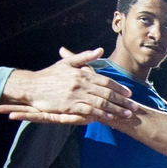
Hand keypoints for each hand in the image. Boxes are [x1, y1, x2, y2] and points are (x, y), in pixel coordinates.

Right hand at [0, 48, 135, 122]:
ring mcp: (75, 95)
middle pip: (107, 93)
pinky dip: (100, 114)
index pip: (105, 80)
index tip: (129, 93)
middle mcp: (81, 84)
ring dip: (115, 109)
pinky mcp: (69, 106)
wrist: (32, 86)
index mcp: (82, 73)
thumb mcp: (67, 63)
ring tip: (126, 114)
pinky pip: (88, 110)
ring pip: (100, 103)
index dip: (119, 87)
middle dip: (122, 101)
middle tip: (134, 107)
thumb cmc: (49, 75)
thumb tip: (100, 50)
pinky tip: (108, 117)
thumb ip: (85, 57)